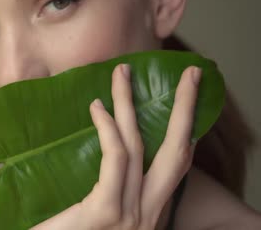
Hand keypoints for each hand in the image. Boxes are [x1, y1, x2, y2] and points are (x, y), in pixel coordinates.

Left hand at [32, 64, 200, 229]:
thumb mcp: (94, 217)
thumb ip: (107, 190)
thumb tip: (107, 156)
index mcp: (145, 214)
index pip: (175, 168)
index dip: (185, 132)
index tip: (185, 104)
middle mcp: (146, 215)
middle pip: (176, 152)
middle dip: (187, 109)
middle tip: (192, 74)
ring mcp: (131, 217)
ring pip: (141, 147)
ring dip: (133, 104)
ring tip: (122, 72)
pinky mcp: (106, 214)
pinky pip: (115, 161)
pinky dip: (108, 130)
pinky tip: (98, 107)